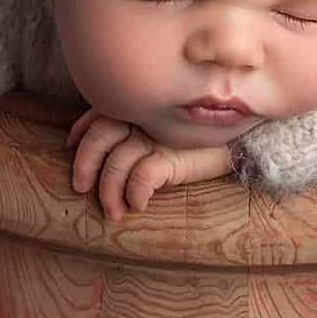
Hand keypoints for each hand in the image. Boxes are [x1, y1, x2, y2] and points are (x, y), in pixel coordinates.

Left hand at [67, 109, 237, 220]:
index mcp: (139, 106)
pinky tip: (138, 205)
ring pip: (116, 162)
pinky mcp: (173, 155)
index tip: (71, 147)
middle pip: (99, 136)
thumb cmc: (203, 135)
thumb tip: (110, 148)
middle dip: (84, 164)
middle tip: (80, 187)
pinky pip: (142, 176)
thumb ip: (142, 127)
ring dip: (108, 191)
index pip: (97, 115)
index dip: (80, 132)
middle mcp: (144, 116)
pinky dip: (134, 193)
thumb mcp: (167, 127)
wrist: (245, 138)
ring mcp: (157, 135)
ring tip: (112, 212)